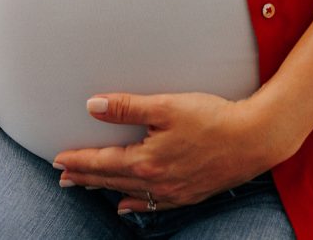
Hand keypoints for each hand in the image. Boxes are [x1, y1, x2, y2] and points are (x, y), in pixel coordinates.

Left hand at [53, 91, 295, 213]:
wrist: (255, 138)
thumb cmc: (212, 118)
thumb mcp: (166, 106)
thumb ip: (127, 106)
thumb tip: (92, 106)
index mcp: (147, 161)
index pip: (102, 162)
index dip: (78, 161)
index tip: (58, 159)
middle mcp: (156, 182)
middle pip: (112, 180)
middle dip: (85, 177)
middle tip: (62, 177)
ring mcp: (174, 192)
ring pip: (130, 192)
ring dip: (105, 189)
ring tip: (86, 187)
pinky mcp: (189, 194)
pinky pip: (153, 204)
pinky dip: (136, 204)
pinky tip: (126, 206)